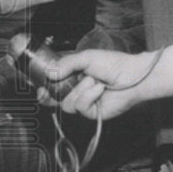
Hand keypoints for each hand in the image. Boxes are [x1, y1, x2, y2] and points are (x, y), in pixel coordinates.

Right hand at [38, 50, 158, 119]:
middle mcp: (77, 91)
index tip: (39, 87)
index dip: (44, 88)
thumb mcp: (86, 58)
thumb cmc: (113, 64)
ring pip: (67, 103)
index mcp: (73, 76)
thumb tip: (49, 74)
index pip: (54, 85)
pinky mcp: (92, 113)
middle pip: (55, 99)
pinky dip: (89, 96)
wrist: (132, 76)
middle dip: (51, 95)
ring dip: (80, 90)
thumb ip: (66, 64)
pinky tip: (99, 89)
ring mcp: (84, 103)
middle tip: (46, 92)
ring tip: (94, 81)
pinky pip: (80, 107)